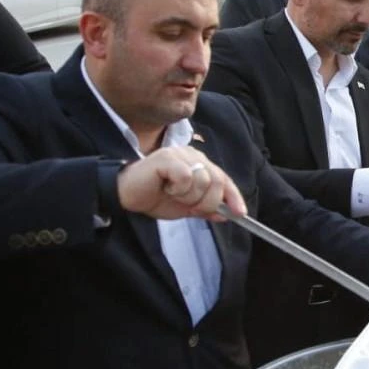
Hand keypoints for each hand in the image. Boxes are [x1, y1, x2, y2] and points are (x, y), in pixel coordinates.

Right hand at [116, 147, 245, 220]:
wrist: (127, 197)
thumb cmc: (155, 197)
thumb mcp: (186, 207)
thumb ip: (207, 208)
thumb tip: (228, 214)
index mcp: (199, 163)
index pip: (224, 178)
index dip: (233, 196)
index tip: (240, 214)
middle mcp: (192, 154)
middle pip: (217, 181)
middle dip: (207, 202)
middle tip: (188, 206)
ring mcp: (180, 154)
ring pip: (203, 180)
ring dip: (189, 197)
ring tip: (172, 194)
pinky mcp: (167, 157)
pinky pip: (187, 178)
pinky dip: (178, 189)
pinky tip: (165, 187)